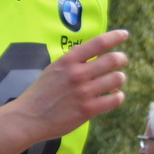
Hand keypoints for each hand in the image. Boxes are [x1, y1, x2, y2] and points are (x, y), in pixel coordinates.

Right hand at [5, 30, 129, 142]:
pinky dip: (118, 96)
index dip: (115, 36)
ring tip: (113, 83)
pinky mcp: (88, 110)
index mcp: (68, 61)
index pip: (98, 42)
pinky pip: (115, 99)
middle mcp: (77, 74)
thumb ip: (73, 61)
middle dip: (121, 59)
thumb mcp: (54, 69)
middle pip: (113, 59)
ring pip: (117, 79)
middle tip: (121, 61)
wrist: (28, 118)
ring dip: (119, 79)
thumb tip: (94, 53)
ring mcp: (84, 92)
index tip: (125, 35)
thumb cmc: (41, 93)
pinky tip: (112, 96)